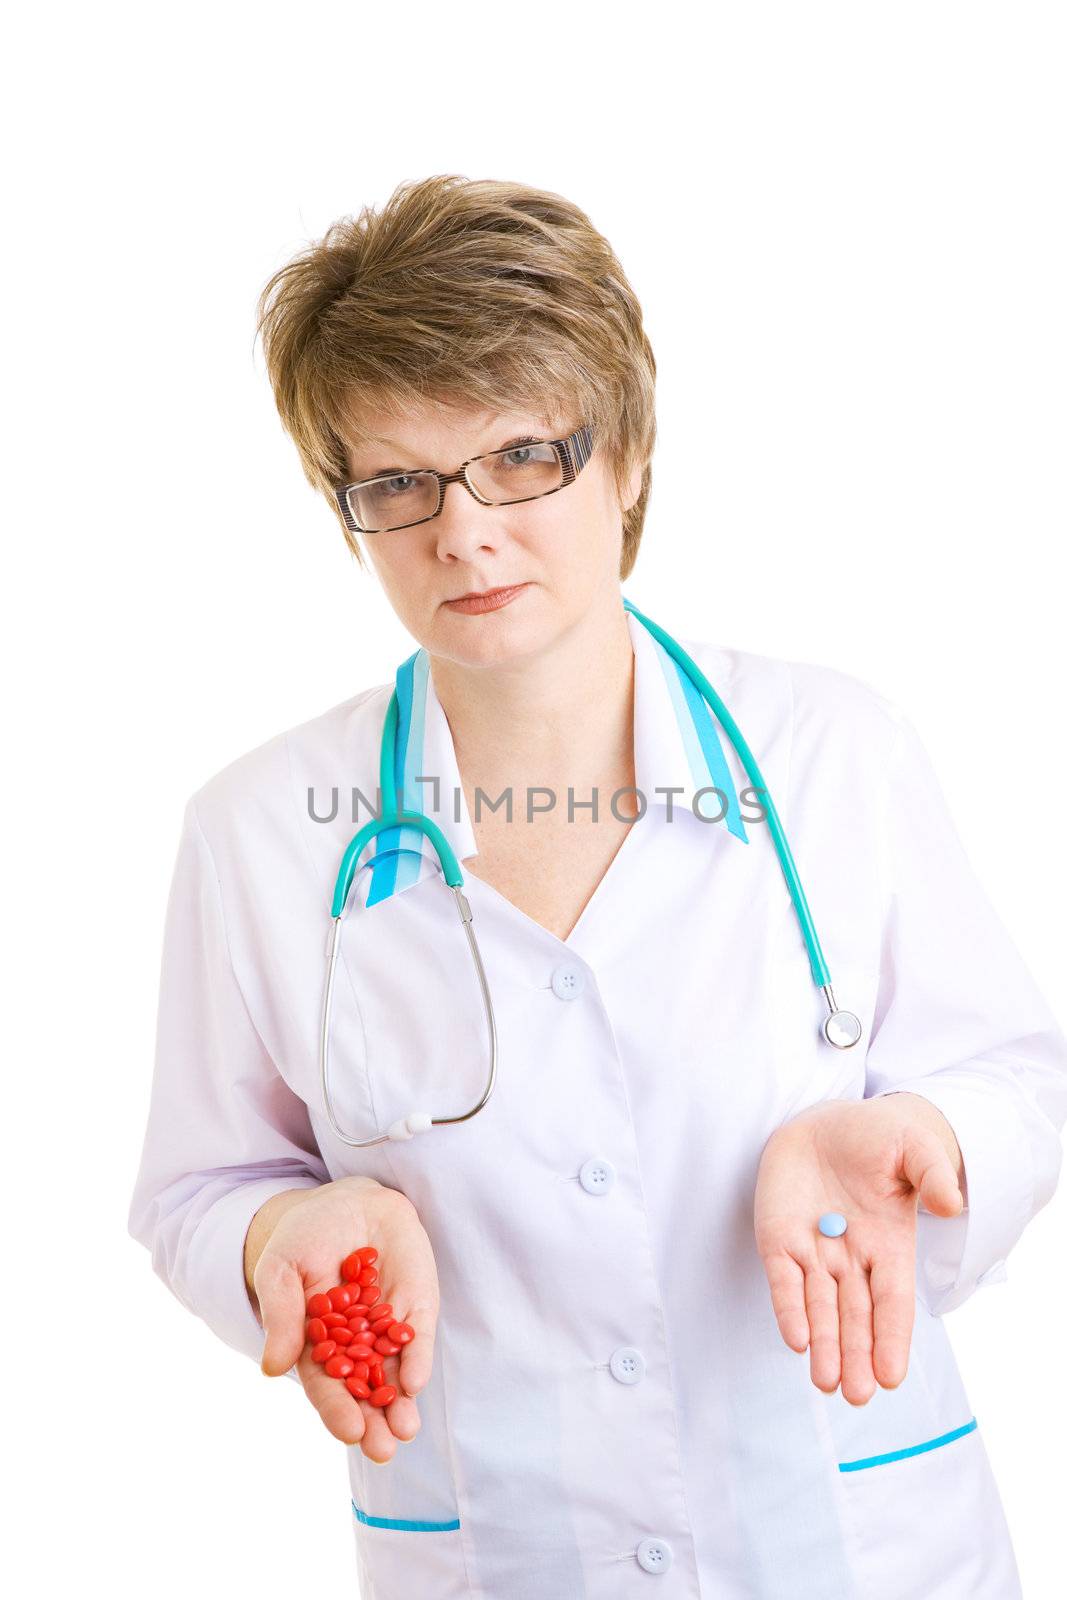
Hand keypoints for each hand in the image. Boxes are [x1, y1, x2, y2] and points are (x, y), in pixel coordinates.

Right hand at [254, 1175, 439, 1461]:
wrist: (348, 1200)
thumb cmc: (307, 1236)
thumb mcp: (282, 1268)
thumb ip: (282, 1315)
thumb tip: (273, 1367)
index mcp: (318, 1342)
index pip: (327, 1384)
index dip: (336, 1409)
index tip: (349, 1432)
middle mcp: (356, 1343)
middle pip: (364, 1389)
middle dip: (374, 1420)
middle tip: (382, 1449)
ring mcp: (387, 1326)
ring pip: (395, 1372)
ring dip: (400, 1402)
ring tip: (404, 1430)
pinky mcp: (415, 1305)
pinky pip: (417, 1336)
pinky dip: (417, 1359)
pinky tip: (415, 1382)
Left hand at [753, 1094, 963, 1405]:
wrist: (825, 1122)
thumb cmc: (876, 1137)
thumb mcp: (912, 1147)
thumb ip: (932, 1173)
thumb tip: (951, 1203)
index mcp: (888, 1243)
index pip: (892, 1300)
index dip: (892, 1336)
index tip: (892, 1376)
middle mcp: (852, 1257)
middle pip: (855, 1315)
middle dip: (856, 1355)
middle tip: (857, 1396)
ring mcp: (813, 1251)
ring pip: (820, 1308)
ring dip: (823, 1345)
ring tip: (826, 1384)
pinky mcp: (778, 1240)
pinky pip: (783, 1280)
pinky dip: (789, 1309)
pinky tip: (797, 1340)